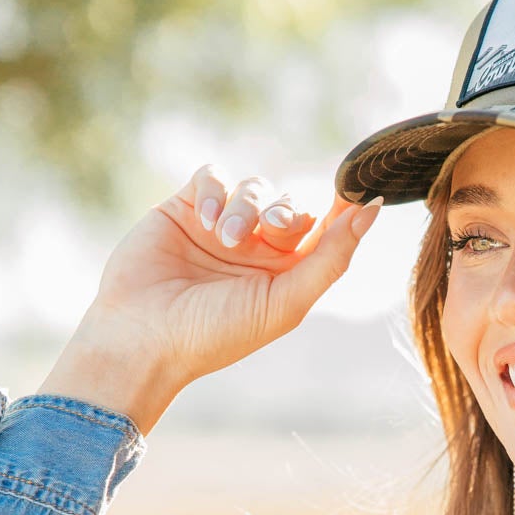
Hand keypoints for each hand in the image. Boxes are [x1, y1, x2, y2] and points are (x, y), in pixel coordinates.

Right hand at [39, 166, 382, 431]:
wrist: (142, 338)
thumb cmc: (216, 334)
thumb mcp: (286, 302)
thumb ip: (332, 257)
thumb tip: (373, 209)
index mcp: (286, 274)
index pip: (325, 230)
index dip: (343, 209)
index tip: (358, 190)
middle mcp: (256, 249)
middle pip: (290, 205)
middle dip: (287, 213)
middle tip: (274, 230)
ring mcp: (221, 226)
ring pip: (254, 188)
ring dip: (247, 208)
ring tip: (227, 238)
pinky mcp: (185, 209)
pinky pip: (214, 177)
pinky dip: (217, 192)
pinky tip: (208, 221)